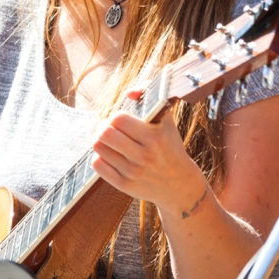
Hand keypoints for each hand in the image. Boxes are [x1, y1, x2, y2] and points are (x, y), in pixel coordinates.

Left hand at [91, 105, 208, 216]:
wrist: (179, 184)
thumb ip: (149, 97)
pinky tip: (109, 156)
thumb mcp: (166, 121)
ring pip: (99, 148)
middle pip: (105, 133)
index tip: (119, 120)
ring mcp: (134, 172)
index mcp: (155, 137)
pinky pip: (99, 166)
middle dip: (103, 127)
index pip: (119, 119)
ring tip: (108, 141)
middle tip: (108, 128)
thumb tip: (129, 92)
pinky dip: (100, 157)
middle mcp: (144, 155)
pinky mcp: (125, 185)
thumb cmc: (170, 147)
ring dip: (100, 141)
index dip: (115, 117)